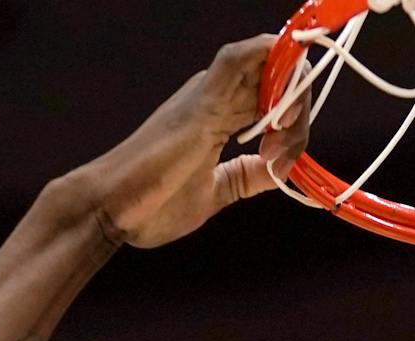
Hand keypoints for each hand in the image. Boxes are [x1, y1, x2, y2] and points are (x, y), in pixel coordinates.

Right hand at [70, 35, 309, 249]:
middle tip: (290, 151)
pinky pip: (238, 58)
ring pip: (266, 64)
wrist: (114, 208)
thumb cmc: (153, 203)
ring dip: (291, 89)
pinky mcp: (201, 101)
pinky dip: (269, 60)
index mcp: (218, 116)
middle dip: (301, 107)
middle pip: (276, 78)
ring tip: (290, 131)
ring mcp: (207, 94)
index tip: (289, 160)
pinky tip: (286, 88)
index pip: (271, 97)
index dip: (295, 120)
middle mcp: (214, 96)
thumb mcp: (216, 192)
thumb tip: (278, 171)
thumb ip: (245, 178)